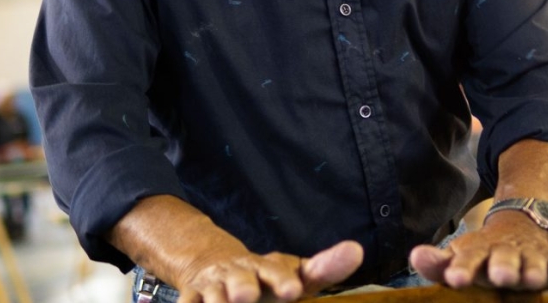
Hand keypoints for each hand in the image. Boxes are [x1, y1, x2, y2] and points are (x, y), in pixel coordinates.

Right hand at [174, 240, 362, 302]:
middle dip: (243, 287)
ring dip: (217, 301)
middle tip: (247, 296)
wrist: (210, 264)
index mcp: (267, 269)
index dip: (283, 280)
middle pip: (241, 281)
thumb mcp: (291, 272)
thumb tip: (356, 250)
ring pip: (212, 295)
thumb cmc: (261, 278)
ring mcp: (214, 287)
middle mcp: (239, 275)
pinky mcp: (191, 297)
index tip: (293, 291)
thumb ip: (324, 268)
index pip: (278, 272)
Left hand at [409, 211, 547, 291]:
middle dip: (502, 268)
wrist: (522, 225)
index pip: (467, 258)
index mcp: (478, 250)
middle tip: (500, 277)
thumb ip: (439, 263)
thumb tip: (415, 256)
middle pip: (502, 259)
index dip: (460, 268)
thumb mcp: (462, 256)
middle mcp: (504, 251)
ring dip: (532, 270)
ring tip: (532, 280)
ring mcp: (529, 255)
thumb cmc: (484, 253)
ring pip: (532, 263)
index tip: (454, 279)